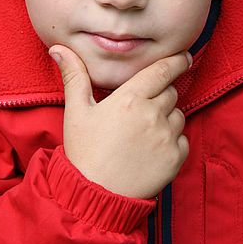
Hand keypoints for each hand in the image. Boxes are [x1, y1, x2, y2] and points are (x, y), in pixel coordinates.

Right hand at [49, 44, 191, 198]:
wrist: (94, 195)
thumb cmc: (84, 152)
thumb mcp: (76, 111)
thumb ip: (74, 76)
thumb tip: (59, 48)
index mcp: (129, 99)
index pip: (162, 71)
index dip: (176, 61)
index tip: (183, 57)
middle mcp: (152, 114)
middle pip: (170, 92)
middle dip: (160, 95)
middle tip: (139, 110)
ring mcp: (166, 137)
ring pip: (178, 115)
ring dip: (167, 118)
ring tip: (142, 133)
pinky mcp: (175, 158)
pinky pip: (183, 139)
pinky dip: (173, 141)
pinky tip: (151, 149)